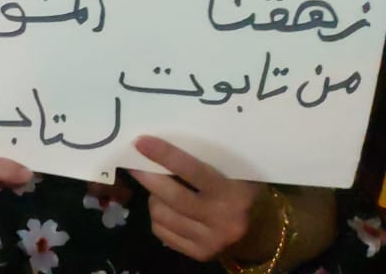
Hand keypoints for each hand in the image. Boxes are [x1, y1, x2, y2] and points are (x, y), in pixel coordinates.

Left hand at [130, 136, 260, 261]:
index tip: (141, 142)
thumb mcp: (234, 173)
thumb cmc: (240, 191)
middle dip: (147, 178)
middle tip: (134, 164)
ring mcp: (211, 240)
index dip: (165, 156)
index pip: (194, 171)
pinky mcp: (199, 253)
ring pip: (162, 215)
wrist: (261, 231)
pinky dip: (157, 218)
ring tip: (158, 190)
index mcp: (234, 194)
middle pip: (172, 197)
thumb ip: (207, 160)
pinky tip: (166, 209)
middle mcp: (223, 220)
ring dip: (153, 199)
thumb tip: (164, 142)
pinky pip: (162, 232)